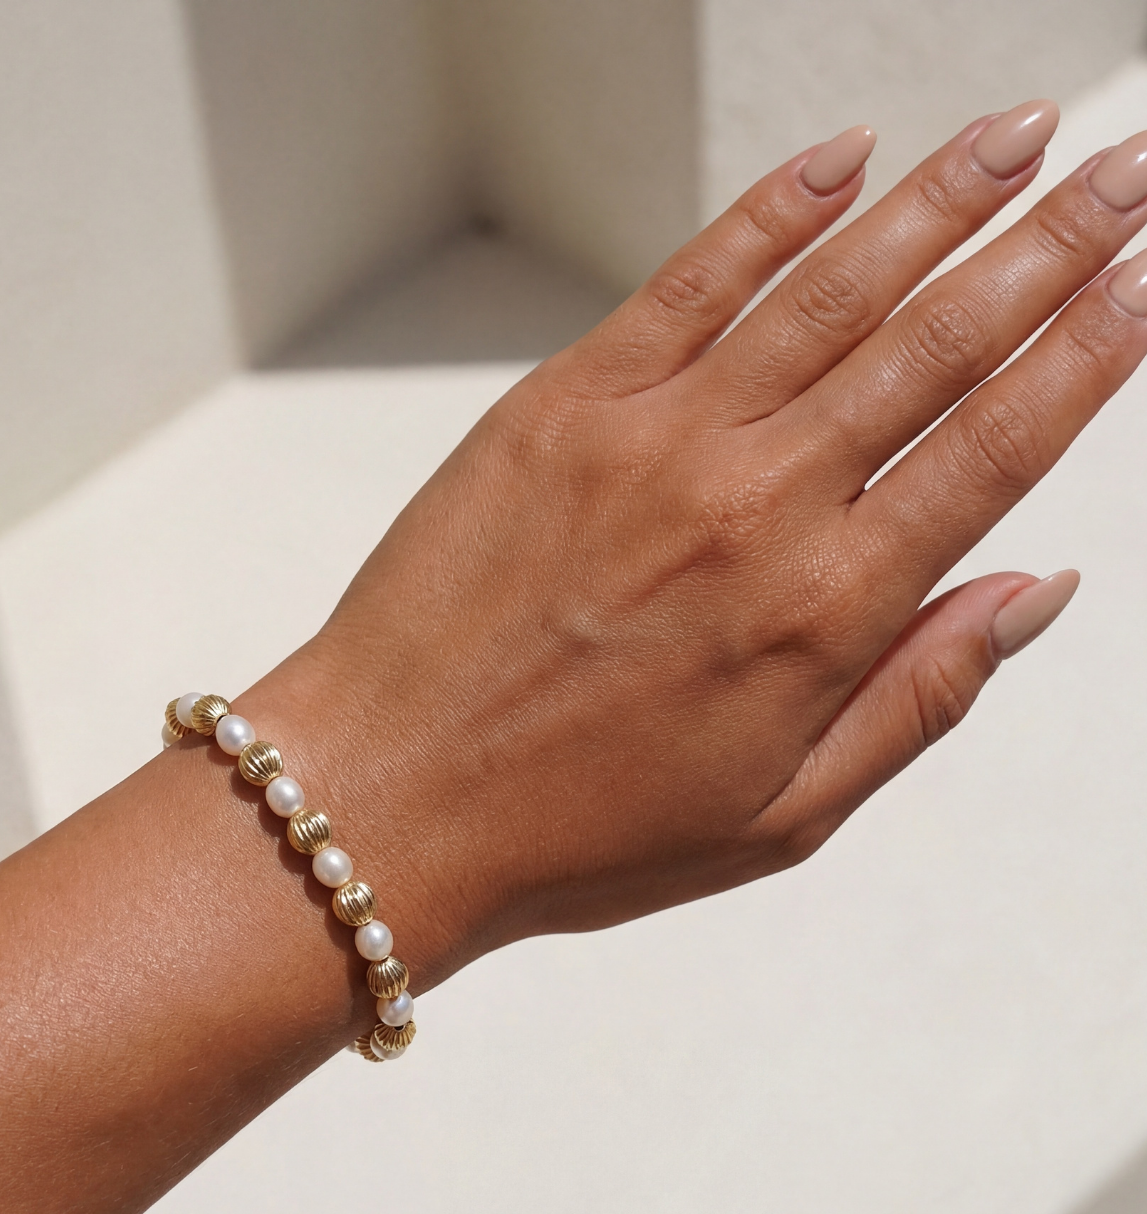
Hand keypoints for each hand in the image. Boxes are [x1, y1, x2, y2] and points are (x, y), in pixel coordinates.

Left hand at [254, 102, 1146, 971]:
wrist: (389, 798)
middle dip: (1050, 246)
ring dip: (939, 202)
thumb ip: (917, 696)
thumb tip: (1037, 589)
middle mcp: (754, 506)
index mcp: (823, 612)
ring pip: (829, 292)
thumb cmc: (579, 829)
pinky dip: (772, 212)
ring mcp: (653, 442)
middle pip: (935, 346)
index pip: (997, 450)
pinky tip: (841, 157)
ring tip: (1021, 135)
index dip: (1089, 354)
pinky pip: (686, 283)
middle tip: (1129, 167)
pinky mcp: (559, 409)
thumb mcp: (781, 814)